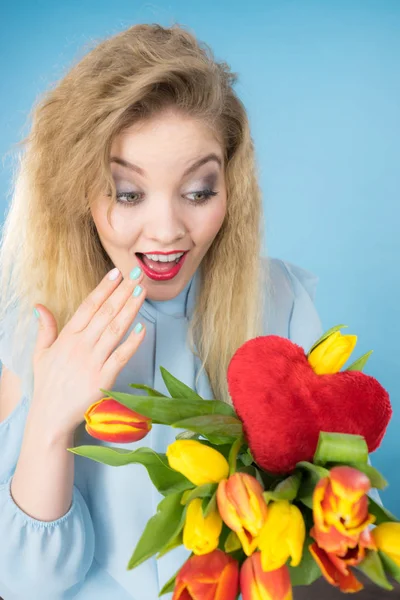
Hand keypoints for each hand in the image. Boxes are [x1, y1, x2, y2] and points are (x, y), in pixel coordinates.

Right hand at [30, 267, 146, 437]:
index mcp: (67, 337)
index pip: (88, 306)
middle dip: (123, 291)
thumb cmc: (48, 384)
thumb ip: (45, 328)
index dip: (103, 288)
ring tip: (142, 291)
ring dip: (130, 309)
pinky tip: (143, 327)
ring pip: (115, 329)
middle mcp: (80, 346)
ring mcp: (92, 362)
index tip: (117, 272)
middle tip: (138, 274)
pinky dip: (132, 342)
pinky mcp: (103, 379)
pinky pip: (121, 356)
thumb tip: (39, 306)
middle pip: (105, 313)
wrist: (50, 417)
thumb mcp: (40, 354)